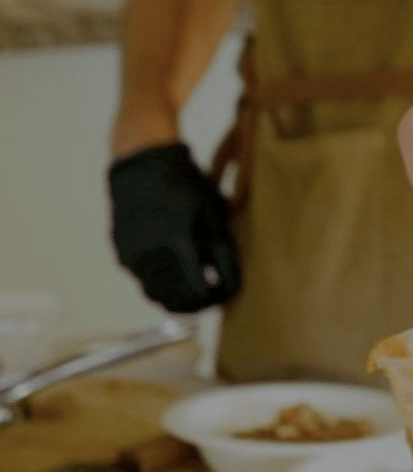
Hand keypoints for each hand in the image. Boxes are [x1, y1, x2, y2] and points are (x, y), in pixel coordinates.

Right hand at [107, 142, 240, 311]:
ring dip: (176, 299)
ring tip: (197, 293)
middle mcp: (148, 253)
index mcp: (176, 241)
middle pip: (172, 299)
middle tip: (213, 301)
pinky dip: (161, 283)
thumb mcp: (213, 214)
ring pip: (154, 294)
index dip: (213, 298)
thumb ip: (223, 252)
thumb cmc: (187, 186)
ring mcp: (131, 256)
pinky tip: (177, 274)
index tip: (224, 296)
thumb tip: (232, 285)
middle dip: (195, 305)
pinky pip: (143, 279)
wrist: (143, 166)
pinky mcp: (121, 255)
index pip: (197, 289)